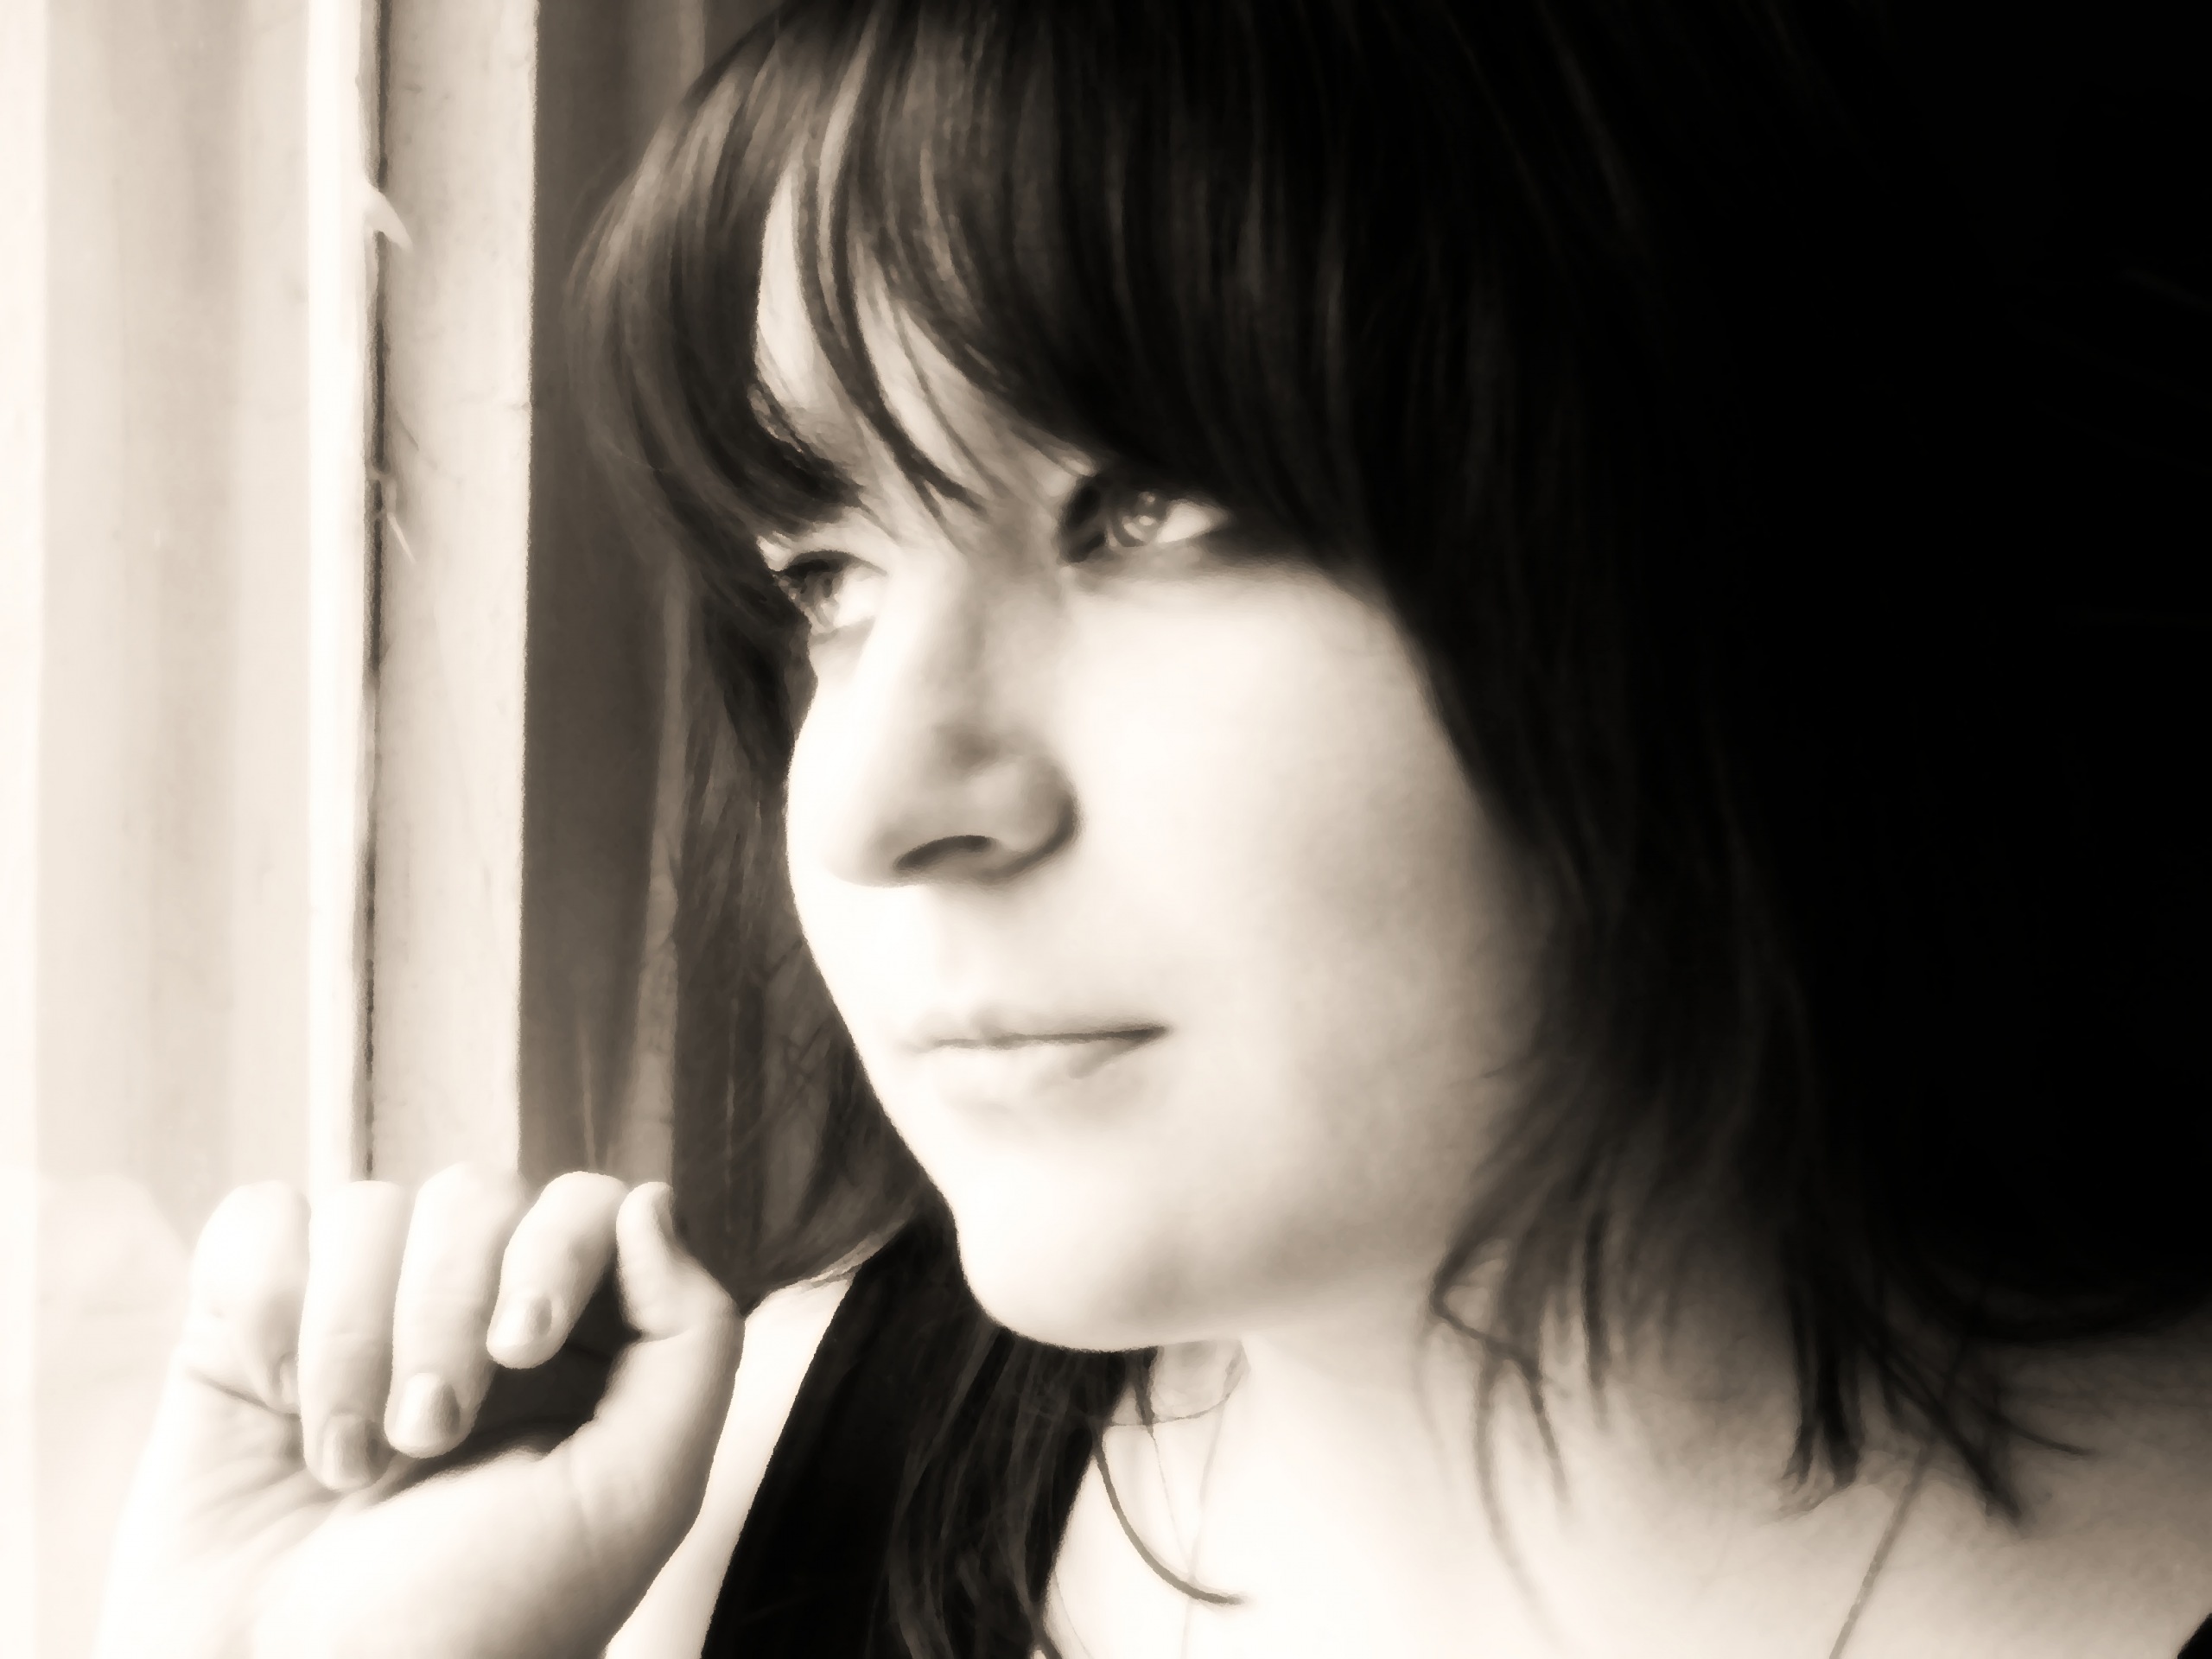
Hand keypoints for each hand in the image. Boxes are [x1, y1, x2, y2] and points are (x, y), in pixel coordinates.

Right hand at [94, 1168, 742, 1658]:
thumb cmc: (478, 1626)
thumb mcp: (634, 1498)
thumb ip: (691, 1339)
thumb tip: (649, 1198)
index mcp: (576, 1350)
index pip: (585, 1206)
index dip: (555, 1248)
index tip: (524, 1346)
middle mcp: (469, 1318)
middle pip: (475, 1196)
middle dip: (447, 1310)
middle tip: (428, 1435)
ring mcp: (355, 1317)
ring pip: (368, 1208)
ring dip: (355, 1335)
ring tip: (349, 1463)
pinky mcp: (244, 1331)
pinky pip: (262, 1224)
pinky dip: (269, 1302)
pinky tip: (277, 1402)